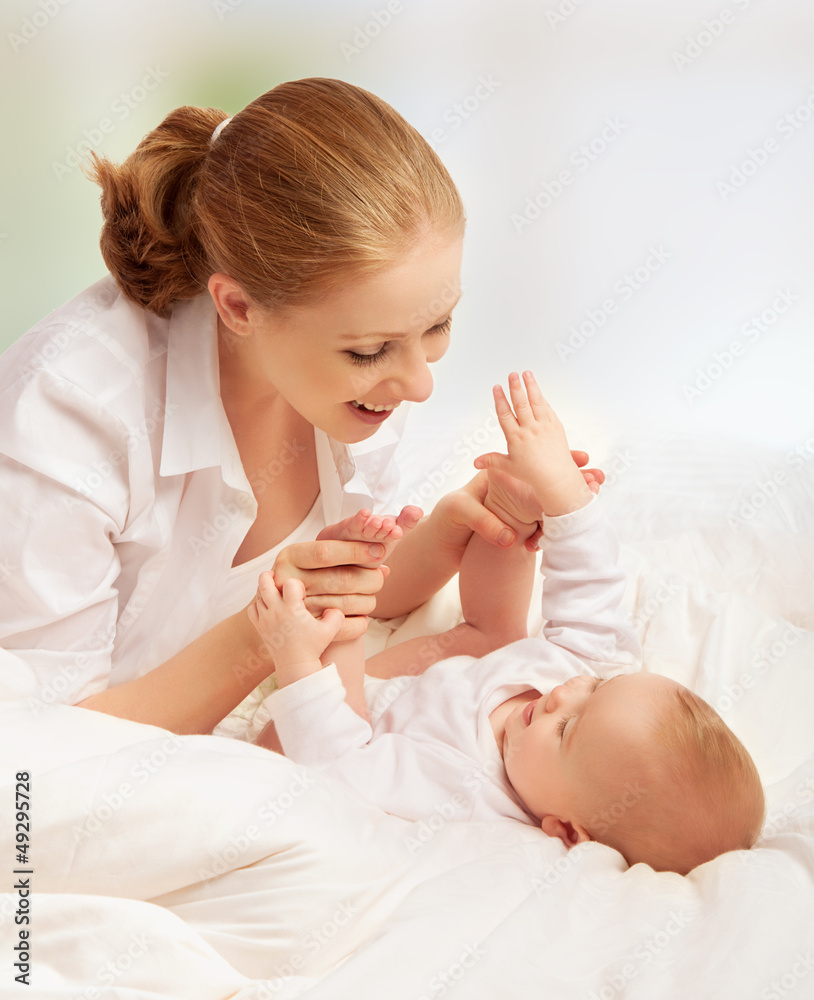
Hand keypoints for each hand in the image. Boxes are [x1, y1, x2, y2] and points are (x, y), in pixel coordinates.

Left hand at [248, 571, 343, 684]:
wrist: (295, 665)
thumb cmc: (312, 647)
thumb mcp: (330, 631)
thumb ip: (336, 615)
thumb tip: (333, 607)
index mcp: (292, 609)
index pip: (289, 582)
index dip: (297, 584)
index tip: (302, 595)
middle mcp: (276, 611)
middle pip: (264, 582)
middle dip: (271, 575)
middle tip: (279, 578)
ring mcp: (265, 619)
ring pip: (258, 594)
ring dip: (266, 590)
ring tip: (278, 594)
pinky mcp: (260, 627)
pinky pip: (252, 609)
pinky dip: (258, 605)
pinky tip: (269, 608)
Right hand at [269, 538, 387, 640]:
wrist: (282, 610)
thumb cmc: (307, 575)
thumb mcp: (316, 557)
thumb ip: (346, 553)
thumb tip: (383, 565)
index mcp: (290, 557)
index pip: (326, 552)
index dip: (356, 551)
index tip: (380, 551)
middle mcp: (288, 581)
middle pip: (343, 579)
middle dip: (371, 578)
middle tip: (379, 578)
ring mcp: (297, 610)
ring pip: (349, 604)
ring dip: (368, 601)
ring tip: (369, 597)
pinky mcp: (307, 632)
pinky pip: (346, 628)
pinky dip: (361, 623)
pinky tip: (360, 616)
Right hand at [474, 371, 593, 517]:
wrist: (556, 479)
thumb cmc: (532, 474)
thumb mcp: (508, 467)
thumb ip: (491, 460)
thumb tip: (475, 462)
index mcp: (516, 438)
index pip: (505, 415)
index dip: (500, 400)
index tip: (496, 387)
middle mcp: (530, 430)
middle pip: (521, 404)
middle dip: (515, 388)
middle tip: (511, 375)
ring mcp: (544, 427)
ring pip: (536, 402)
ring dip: (530, 386)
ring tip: (526, 373)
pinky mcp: (555, 426)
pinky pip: (547, 408)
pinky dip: (541, 397)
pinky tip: (537, 389)